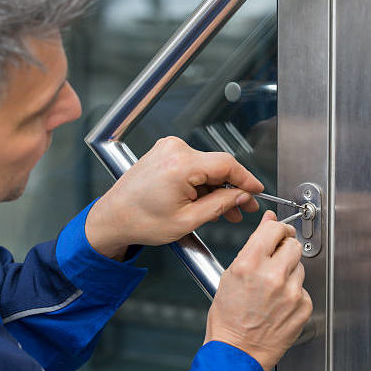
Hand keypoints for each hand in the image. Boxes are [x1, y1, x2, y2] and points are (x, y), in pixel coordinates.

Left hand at [86, 136, 263, 258]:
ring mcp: (168, 149)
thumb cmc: (140, 221)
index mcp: (180, 165)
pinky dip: (202, 183)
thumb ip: (220, 205)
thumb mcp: (187, 220)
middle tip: (242, 208)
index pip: (227, 164)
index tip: (257, 191)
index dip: (247, 179)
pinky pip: (193, 166)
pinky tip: (208, 201)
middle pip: (217, 166)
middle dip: (232, 188)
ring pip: (206, 167)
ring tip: (225, 211)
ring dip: (217, 188)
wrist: (113, 218)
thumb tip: (241, 196)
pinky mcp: (164, 153)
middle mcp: (174, 150)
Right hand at [204, 210, 312, 370]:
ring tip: (272, 288)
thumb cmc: (228, 319)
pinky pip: (303, 288)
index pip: (275, 228)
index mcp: (250, 264)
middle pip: (293, 244)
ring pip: (299, 266)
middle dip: (285, 248)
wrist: (237, 353)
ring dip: (289, 271)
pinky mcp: (303, 306)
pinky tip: (279, 302)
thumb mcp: (231, 275)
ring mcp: (291, 292)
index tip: (277, 232)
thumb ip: (253, 245)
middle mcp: (273, 276)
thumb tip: (269, 222)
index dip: (276, 228)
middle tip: (275, 259)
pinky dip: (294, 292)